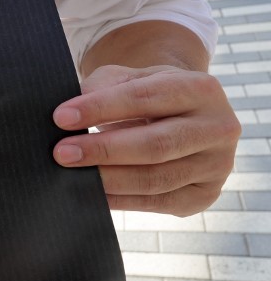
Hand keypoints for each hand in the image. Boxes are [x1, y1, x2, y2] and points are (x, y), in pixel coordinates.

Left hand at [52, 65, 240, 216]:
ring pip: (156, 179)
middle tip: (61, 153)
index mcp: (201, 88)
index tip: (61, 117)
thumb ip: (102, 88)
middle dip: (103, 150)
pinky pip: (157, 202)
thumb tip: (67, 115)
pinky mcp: (205, 195)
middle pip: (155, 145)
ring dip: (109, 179)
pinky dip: (121, 200)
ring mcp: (217, 165)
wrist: (183, 116)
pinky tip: (93, 194)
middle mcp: (218, 127)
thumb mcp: (130, 78)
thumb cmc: (148, 95)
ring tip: (72, 175)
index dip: (100, 108)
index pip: (144, 98)